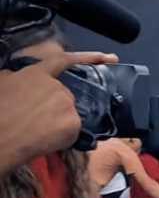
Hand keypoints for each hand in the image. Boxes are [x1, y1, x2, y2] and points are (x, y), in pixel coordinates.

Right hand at [0, 50, 119, 172]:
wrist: (1, 136)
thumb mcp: (2, 82)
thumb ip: (18, 77)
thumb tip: (20, 78)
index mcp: (38, 73)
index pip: (66, 60)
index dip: (89, 58)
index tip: (109, 58)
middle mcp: (58, 86)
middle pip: (66, 97)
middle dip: (56, 109)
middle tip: (38, 122)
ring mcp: (67, 104)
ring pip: (69, 115)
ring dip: (58, 123)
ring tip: (37, 131)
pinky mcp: (73, 123)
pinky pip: (73, 132)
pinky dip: (63, 138)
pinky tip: (46, 140)